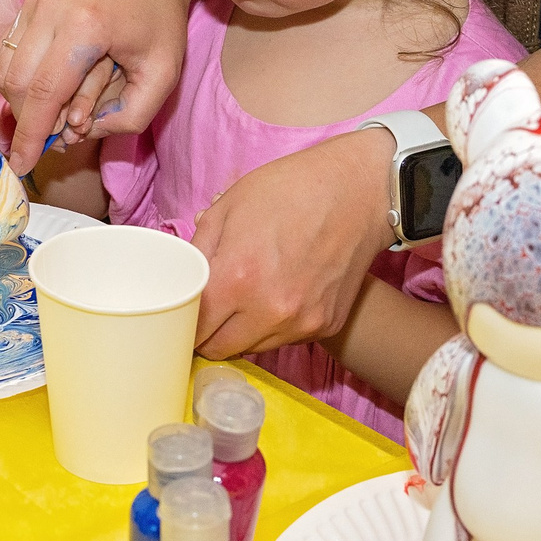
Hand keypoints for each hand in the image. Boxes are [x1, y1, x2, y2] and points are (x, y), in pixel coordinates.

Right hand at [0, 0, 192, 170]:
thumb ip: (126, 116)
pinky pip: (7, 54)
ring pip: (5, 70)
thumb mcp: (162, 76)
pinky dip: (21, 81)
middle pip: (17, 84)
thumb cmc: (159, 20)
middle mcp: (50, 10)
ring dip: (25, 102)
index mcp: (85, 26)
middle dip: (31, 120)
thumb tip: (78, 131)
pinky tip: (50, 88)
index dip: (30, 135)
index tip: (20, 166)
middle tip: (60, 136)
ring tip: (62, 109)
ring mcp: (35, 3)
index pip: (43, 92)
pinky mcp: (29, 3)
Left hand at [192, 129, 391, 357]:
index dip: (183, 321)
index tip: (182, 313)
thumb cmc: (290, 190)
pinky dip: (276, 324)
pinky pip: (286, 339)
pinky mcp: (326, 326)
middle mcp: (270, 311)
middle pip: (220, 350)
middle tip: (211, 308)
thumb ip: (197, 252)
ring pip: (253, 348)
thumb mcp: (227, 206)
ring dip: (242, 331)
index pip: (193, 330)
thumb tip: (183, 284)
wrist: (357, 191)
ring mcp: (302, 323)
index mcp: (238, 280)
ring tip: (250, 293)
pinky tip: (282, 290)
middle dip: (208, 332)